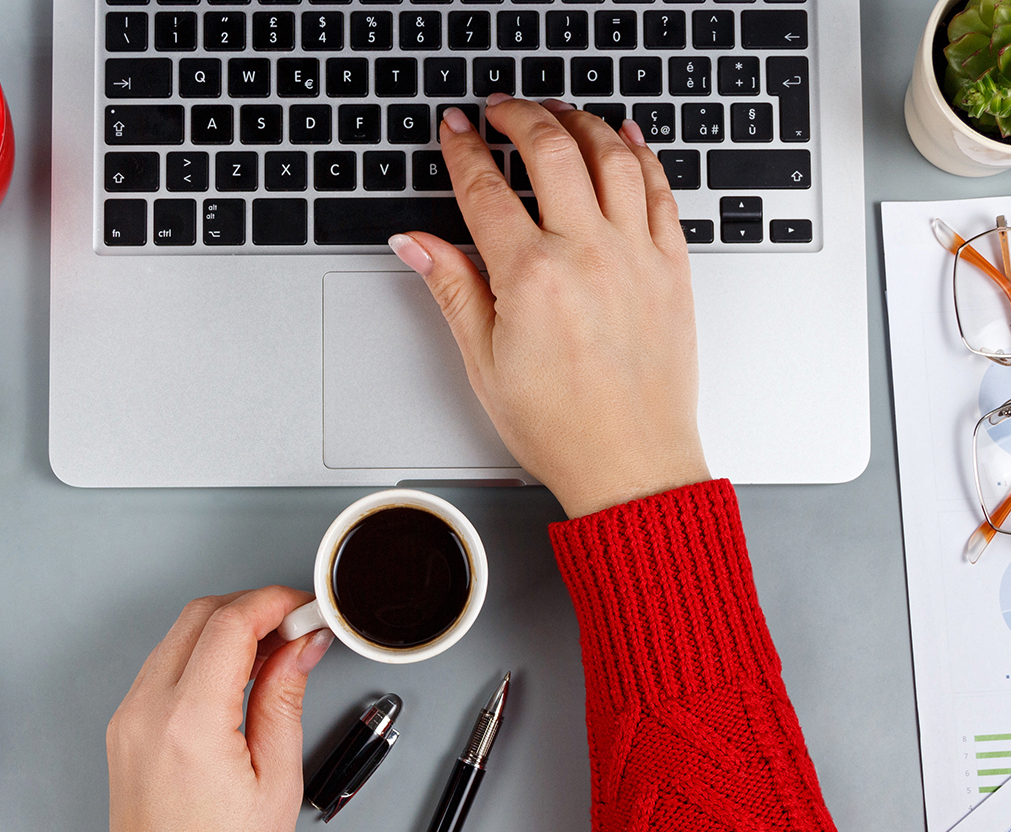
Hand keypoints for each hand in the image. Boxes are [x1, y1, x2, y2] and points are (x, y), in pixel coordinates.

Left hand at [104, 587, 333, 831]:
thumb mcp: (278, 780)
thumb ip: (285, 698)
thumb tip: (301, 646)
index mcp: (189, 725)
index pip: (229, 624)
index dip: (274, 603)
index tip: (305, 609)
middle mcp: (146, 713)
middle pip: (198, 617)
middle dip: (252, 608)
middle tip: (296, 627)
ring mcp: (127, 720)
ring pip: (178, 636)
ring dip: (227, 629)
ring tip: (274, 654)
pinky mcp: (124, 730)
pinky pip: (163, 666)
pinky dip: (203, 655)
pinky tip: (238, 675)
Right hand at [388, 100, 709, 518]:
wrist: (631, 466)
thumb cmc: (562, 429)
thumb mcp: (486, 364)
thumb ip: (453, 291)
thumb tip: (418, 246)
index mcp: (531, 277)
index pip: (486, 191)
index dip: (463, 151)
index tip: (454, 130)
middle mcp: (587, 254)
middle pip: (550, 151)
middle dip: (519, 116)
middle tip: (501, 108)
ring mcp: (636, 256)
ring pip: (610, 155)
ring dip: (579, 121)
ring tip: (557, 111)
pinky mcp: (672, 269)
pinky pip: (660, 190)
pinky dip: (641, 154)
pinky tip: (626, 137)